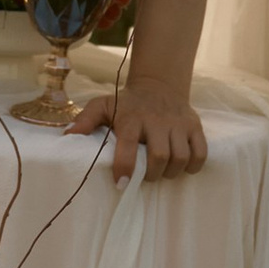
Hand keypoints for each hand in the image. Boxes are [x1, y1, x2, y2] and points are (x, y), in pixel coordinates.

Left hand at [72, 75, 205, 184]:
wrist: (158, 84)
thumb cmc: (126, 102)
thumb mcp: (103, 105)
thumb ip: (85, 120)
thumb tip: (68, 136)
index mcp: (131, 118)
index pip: (128, 147)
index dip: (125, 169)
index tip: (121, 184)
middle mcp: (156, 121)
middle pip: (160, 157)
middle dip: (152, 175)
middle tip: (146, 177)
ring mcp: (178, 123)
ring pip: (181, 157)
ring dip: (171, 172)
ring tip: (162, 172)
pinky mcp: (194, 126)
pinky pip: (200, 153)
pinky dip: (193, 166)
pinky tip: (182, 167)